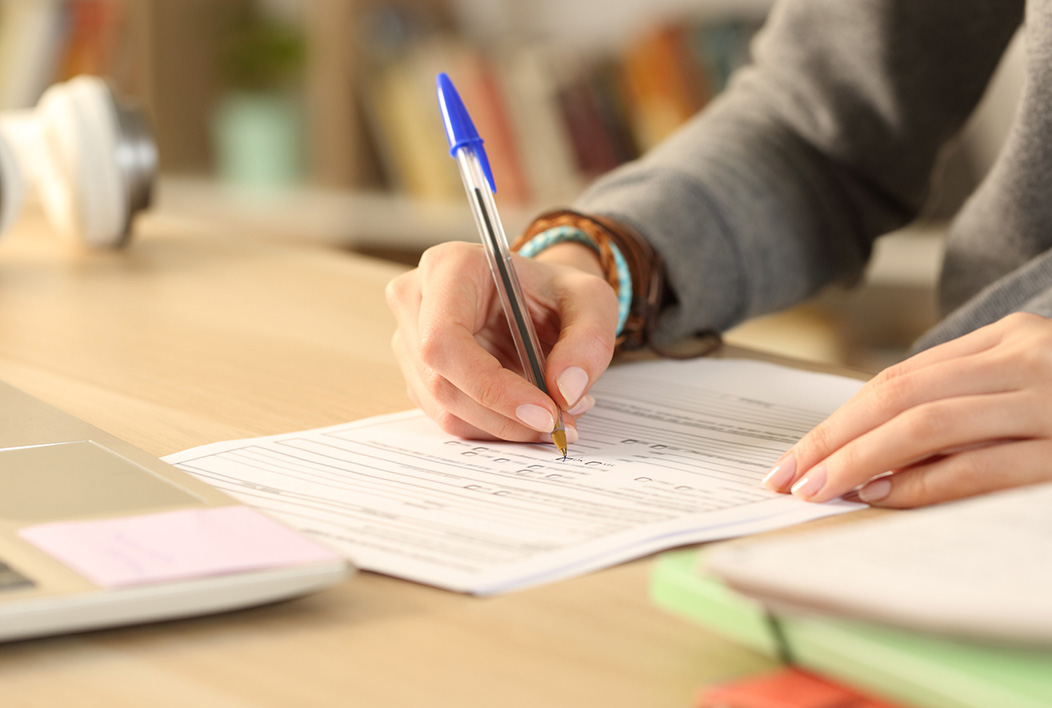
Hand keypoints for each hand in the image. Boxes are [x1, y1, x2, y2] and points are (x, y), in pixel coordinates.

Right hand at [385, 240, 618, 442]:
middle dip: (506, 416)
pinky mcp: (418, 374)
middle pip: (442, 382)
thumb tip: (565, 391)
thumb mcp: (592, 301)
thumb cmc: (555, 292)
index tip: (546, 412)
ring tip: (557, 413)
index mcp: (449, 267)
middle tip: (562, 423)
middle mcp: (416, 300)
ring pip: (446, 409)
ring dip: (505, 426)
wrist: (537, 299)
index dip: (491, 386)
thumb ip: (589, 340)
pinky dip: (495, 428)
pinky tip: (530, 413)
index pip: (446, 340)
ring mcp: (410, 340)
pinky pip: (451, 417)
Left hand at [763, 312, 1051, 507]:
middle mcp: (1025, 358)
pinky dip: (922, 483)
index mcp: (1007, 338)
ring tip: (819, 489)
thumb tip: (866, 454)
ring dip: (861, 460)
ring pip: (927, 425)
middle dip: (833, 439)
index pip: (899, 378)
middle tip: (788, 476)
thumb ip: (958, 404)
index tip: (795, 456)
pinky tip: (882, 496)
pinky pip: (977, 468)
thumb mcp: (1023, 388)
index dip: (838, 420)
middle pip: (900, 395)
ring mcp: (1048, 401)